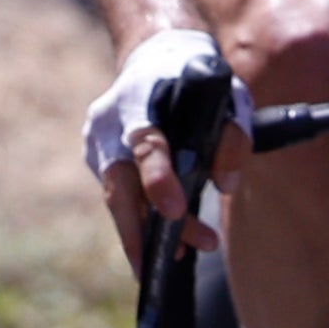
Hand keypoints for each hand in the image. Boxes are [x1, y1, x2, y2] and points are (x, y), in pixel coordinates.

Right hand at [81, 24, 226, 253]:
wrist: (155, 56)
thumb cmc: (196, 79)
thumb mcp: (230, 96)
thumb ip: (233, 137)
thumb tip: (225, 185)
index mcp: (142, 97)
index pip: (146, 144)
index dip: (158, 180)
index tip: (174, 212)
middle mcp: (110, 120)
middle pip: (116, 186)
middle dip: (134, 232)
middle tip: (154, 271)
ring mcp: (96, 139)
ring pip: (116, 197)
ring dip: (143, 231)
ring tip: (175, 257)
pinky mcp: (94, 154)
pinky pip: (116, 194)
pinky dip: (138, 215)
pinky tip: (160, 235)